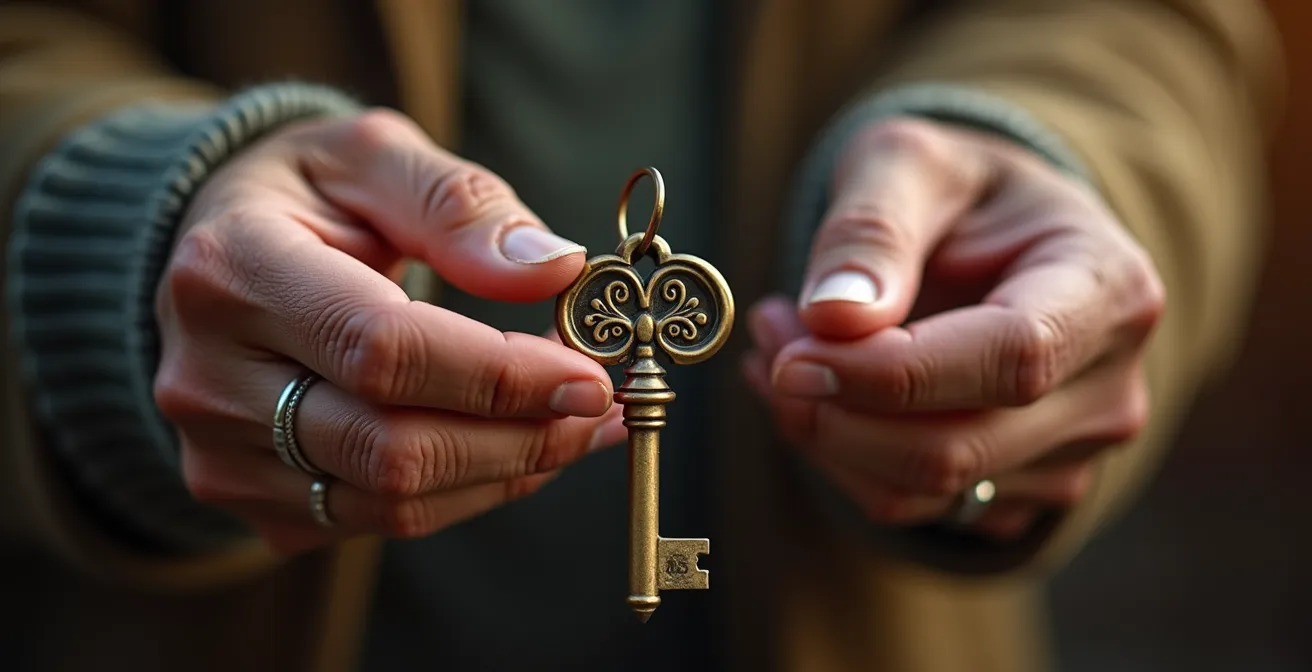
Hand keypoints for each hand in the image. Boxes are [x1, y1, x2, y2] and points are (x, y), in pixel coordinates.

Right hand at [155, 109, 625, 553]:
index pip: (381, 351)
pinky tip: (518, 443)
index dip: (498, 375)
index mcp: (233, 271)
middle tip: (597, 401)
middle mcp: (210, 378)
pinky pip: (383, 519)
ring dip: (509, 470)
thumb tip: (553, 267)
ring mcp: (224, 454)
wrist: (219, 260)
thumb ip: (459, 205)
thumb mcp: (373, 156)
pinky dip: (471, 489)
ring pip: (394, 499)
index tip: (587, 372)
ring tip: (577, 424)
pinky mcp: (256, 502)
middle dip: (521, 434)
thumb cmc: (306, 196)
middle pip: (392, 447)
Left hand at [744, 118, 1163, 540]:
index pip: (1013, 357)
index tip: (794, 356)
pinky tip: (814, 391)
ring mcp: (1072, 455)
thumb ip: (872, 229)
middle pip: (957, 446)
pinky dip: (838, 458)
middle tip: (769, 337)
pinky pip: (909, 507)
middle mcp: (1108, 387)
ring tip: (781, 347)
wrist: (999, 240)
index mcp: (1107, 288)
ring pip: (920, 489)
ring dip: (822, 432)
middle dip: (833, 408)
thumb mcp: (909, 163)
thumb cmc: (958, 192)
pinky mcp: (1020, 494)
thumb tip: (834, 317)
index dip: (892, 372)